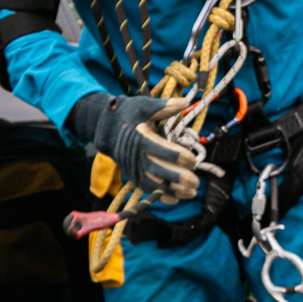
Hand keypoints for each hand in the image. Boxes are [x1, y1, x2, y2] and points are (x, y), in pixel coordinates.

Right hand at [75, 93, 198, 201]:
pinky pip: (146, 189)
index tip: (192, 159)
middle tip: (196, 182)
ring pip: (153, 183)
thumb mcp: (143, 105)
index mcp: (139, 137)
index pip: (159, 149)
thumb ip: (164, 106)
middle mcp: (135, 155)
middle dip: (177, 178)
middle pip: (157, 170)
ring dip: (172, 190)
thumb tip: (185, 102)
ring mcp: (133, 167)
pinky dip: (160, 196)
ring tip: (192, 193)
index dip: (177, 156)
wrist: (106, 128)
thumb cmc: (128, 115)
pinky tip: (176, 199)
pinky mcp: (132, 175)